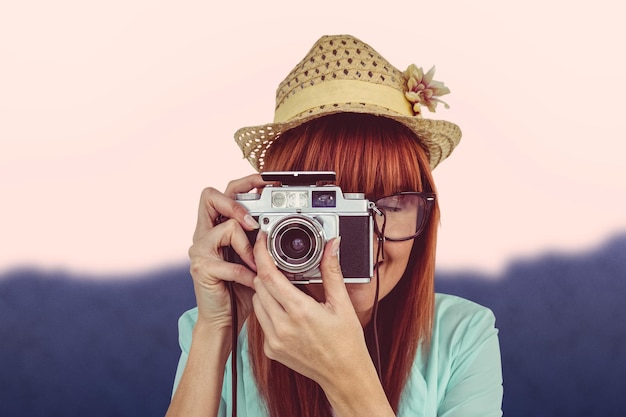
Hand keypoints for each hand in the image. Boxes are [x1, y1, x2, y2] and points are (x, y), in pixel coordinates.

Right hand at [188, 174, 270, 333]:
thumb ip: (261, 241)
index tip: (265, 179)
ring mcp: (199, 250)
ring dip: (248, 247)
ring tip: (257, 265)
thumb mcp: (255, 259)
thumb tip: (287, 225)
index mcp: (216, 227)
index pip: (224, 192)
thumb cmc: (241, 289)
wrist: (224, 319)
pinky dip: (246, 273)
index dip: (243, 182)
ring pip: (227, 227)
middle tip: (255, 222)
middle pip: (209, 196)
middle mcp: (204, 233)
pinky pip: (230, 262)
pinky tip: (253, 282)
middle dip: (236, 203)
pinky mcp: (201, 268)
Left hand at [251, 234, 372, 390]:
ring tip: (284, 288)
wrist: (344, 376)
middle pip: (259, 286)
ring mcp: (274, 341)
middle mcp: (282, 327)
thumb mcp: (342, 304)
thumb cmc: (347, 342)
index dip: (261, 255)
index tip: (262, 243)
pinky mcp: (270, 350)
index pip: (269, 276)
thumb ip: (332, 271)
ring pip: (257, 303)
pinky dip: (268, 310)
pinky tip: (285, 310)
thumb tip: (332, 246)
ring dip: (265, 291)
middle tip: (279, 265)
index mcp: (300, 312)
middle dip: (266, 272)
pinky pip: (261, 321)